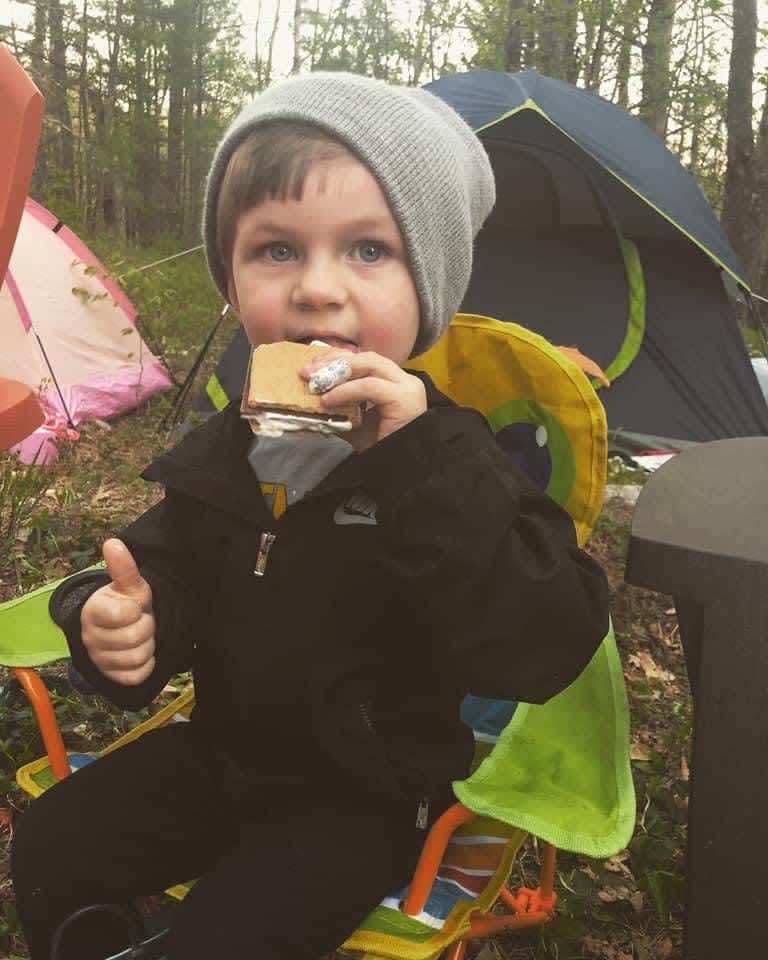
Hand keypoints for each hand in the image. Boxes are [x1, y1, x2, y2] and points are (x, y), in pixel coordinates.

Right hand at [80, 539, 155, 685]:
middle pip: (133, 638)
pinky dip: (147, 663)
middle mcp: (91, 638)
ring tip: (141, 635)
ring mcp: (101, 659)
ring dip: (147, 645)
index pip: (122, 614)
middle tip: (141, 620)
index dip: (136, 609)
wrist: (121, 628)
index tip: (135, 606)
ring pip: (137, 657)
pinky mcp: (113, 677)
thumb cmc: (126, 603)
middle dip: (146, 627)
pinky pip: (138, 675)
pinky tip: (141, 651)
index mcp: (93, 611)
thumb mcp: (129, 585)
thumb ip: (123, 567)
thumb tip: (113, 543)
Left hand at [302, 351, 426, 450]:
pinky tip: (329, 400)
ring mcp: (406, 388)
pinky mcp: (403, 399)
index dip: (337, 360)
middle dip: (334, 361)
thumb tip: (312, 401)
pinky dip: (346, 391)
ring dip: (337, 372)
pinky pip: (369, 387)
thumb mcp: (354, 426)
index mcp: (394, 384)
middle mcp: (404, 381)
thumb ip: (339, 410)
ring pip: (369, 365)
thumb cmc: (381, 450)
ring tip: (316, 384)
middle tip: (308, 372)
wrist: (399, 470)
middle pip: (366, 358)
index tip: (313, 368)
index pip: (364, 361)